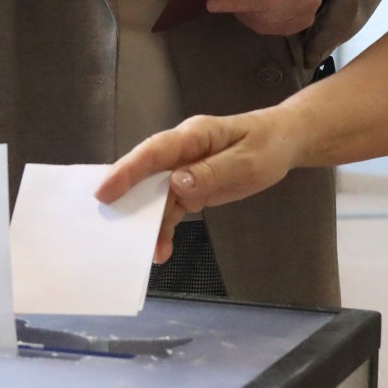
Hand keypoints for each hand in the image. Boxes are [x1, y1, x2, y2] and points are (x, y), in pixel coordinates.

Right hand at [95, 107, 302, 262]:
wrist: (283, 142)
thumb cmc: (267, 144)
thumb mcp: (247, 161)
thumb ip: (212, 172)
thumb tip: (176, 184)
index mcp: (193, 136)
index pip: (154, 151)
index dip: (127, 171)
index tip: (105, 193)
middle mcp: (182, 151)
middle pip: (146, 174)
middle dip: (126, 200)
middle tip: (109, 227)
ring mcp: (184, 169)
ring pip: (156, 196)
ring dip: (149, 223)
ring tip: (147, 251)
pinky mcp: (191, 186)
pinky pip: (171, 208)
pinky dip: (165, 228)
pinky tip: (162, 249)